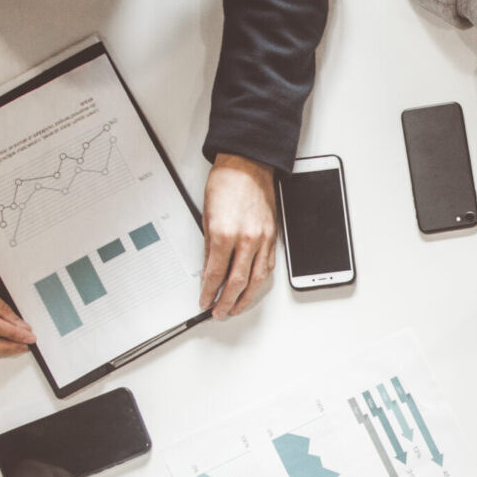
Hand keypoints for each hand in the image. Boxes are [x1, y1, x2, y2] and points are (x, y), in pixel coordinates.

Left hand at [199, 153, 276, 318]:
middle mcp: (246, 239)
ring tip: (236, 307)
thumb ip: (209, 249)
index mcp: (225, 234)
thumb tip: (208, 272)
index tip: (204, 301)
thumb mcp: (207, 217)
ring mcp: (263, 239)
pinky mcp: (273, 236)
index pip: (215, 274)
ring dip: (246, 298)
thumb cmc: (226, 184)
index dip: (208, 292)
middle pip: (237, 282)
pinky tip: (253, 288)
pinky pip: (268, 266)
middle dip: (226, 302)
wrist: (248, 165)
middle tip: (218, 312)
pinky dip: (260, 281)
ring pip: (257, 280)